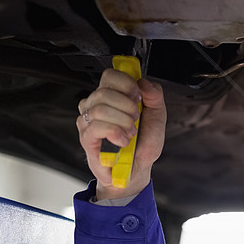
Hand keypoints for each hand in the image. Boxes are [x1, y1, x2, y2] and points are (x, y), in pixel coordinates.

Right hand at [76, 68, 166, 200]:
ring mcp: (88, 120)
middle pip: (104, 91)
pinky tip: (123, 140)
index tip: (137, 97)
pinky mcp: (86, 137)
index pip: (110, 75)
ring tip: (130, 133)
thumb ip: (155, 97)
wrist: (137, 168)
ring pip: (101, 108)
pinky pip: (98, 126)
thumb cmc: (143, 144)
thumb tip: (144, 83)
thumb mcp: (157, 118)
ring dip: (123, 122)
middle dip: (128, 107)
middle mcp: (96, 105)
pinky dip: (116, 133)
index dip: (126, 84)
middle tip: (135, 120)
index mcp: (112, 96)